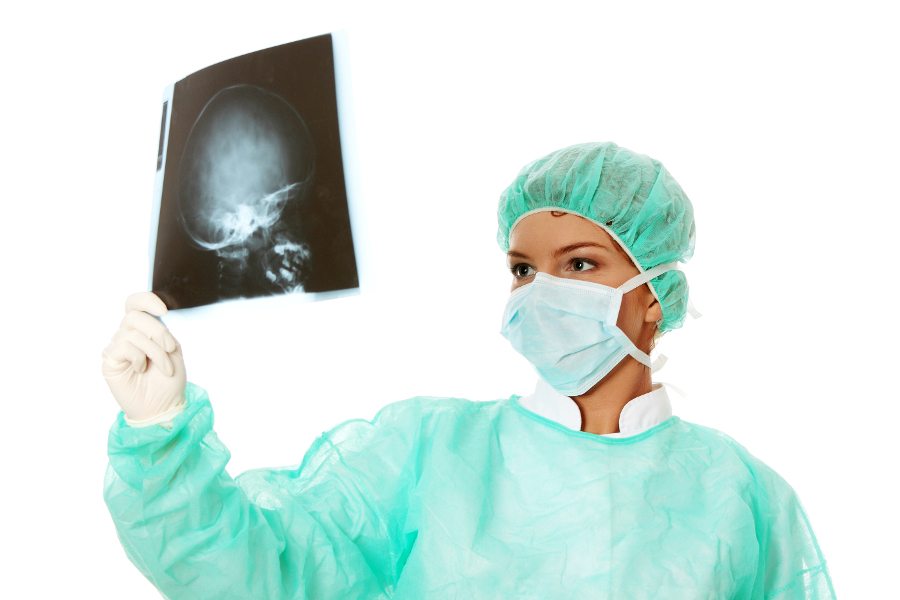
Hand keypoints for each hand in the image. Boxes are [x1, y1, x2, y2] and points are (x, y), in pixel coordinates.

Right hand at [101, 292, 186, 425]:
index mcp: (143, 329)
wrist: (164, 405)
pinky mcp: (109, 360)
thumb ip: (161, 330)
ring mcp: (116, 347)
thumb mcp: (172, 349)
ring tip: (163, 368)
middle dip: (158, 332)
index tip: (163, 311)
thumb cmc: (169, 379)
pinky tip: (141, 370)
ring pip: (133, 334)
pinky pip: (123, 347)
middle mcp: (127, 335)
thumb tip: (153, 315)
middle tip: (169, 349)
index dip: (146, 300)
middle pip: (135, 316)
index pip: (134, 303)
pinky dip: (139, 358)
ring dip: (155, 352)